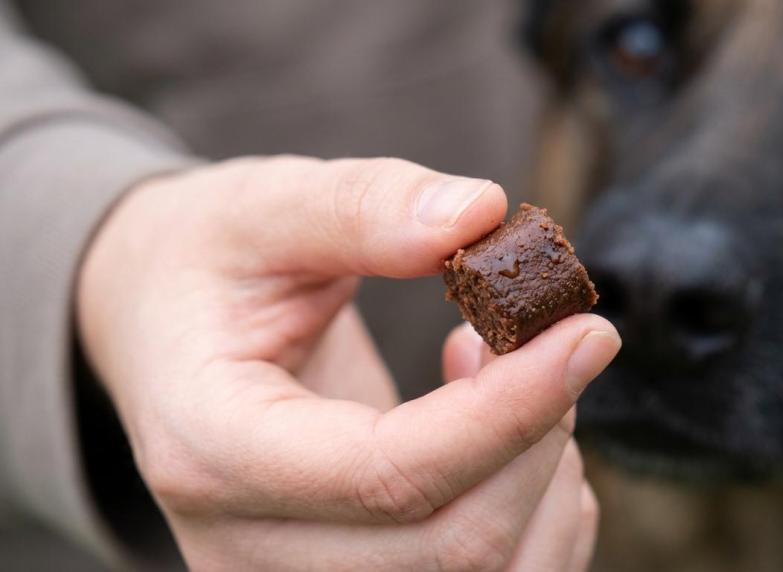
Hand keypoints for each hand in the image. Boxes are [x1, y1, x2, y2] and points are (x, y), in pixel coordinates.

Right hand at [77, 156, 619, 570]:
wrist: (163, 328)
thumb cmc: (207, 265)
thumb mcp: (261, 208)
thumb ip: (361, 207)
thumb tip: (479, 213)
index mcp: (212, 450)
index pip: (389, 475)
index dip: (509, 410)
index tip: (587, 334)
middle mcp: (246, 548)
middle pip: (452, 545)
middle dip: (537, 436)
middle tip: (548, 336)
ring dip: (547, 476)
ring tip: (520, 377)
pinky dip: (540, 509)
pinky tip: (509, 434)